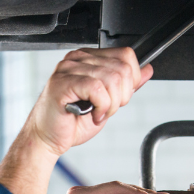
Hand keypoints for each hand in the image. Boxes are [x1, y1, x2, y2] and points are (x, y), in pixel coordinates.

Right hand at [24, 47, 153, 156]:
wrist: (47, 138)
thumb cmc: (71, 122)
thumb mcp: (107, 102)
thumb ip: (126, 85)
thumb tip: (147, 70)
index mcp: (88, 58)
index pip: (126, 55)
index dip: (132, 80)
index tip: (119, 98)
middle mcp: (77, 59)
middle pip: (122, 68)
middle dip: (122, 96)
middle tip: (107, 110)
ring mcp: (68, 69)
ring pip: (112, 79)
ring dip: (111, 104)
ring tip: (98, 113)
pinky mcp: (62, 83)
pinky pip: (97, 88)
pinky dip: (101, 106)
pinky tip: (92, 114)